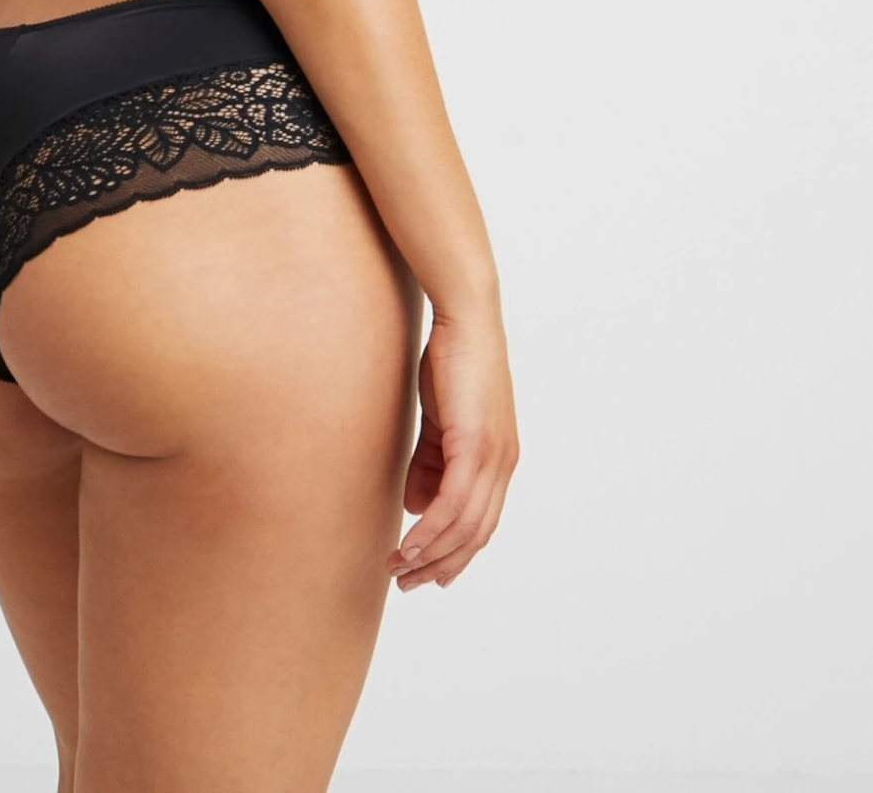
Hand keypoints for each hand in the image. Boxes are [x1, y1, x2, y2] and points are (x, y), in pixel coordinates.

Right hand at [387, 308, 518, 591]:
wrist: (465, 318)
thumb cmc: (451, 361)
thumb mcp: (439, 420)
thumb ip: (432, 462)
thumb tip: (418, 504)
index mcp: (499, 460)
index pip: (481, 523)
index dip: (454, 552)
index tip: (425, 571)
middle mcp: (503, 464)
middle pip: (476, 534)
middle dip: (441, 564)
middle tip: (406, 583)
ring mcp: (493, 456)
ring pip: (465, 526)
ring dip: (430, 553)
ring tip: (398, 568)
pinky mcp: (476, 445)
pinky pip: (454, 503)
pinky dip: (431, 530)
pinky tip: (409, 543)